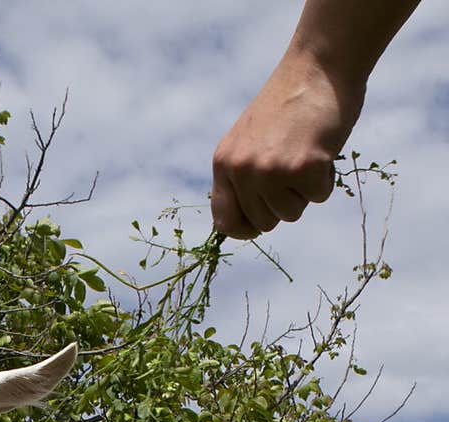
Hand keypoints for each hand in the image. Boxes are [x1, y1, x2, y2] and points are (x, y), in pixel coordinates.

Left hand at [210, 54, 364, 238]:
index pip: (224, 221)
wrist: (318, 65)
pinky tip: (322, 149)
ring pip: (291, 214)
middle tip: (292, 164)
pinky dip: (326, 179)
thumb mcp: (248, 140)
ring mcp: (271, 171)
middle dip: (282, 202)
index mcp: (224, 163)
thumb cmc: (288, 104)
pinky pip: (318, 197)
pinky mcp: (304, 168)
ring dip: (304, 191)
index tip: (258, 223)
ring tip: (306, 153)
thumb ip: (242, 176)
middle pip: (264, 222)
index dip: (245, 228)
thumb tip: (239, 226)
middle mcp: (243, 170)